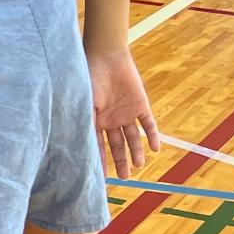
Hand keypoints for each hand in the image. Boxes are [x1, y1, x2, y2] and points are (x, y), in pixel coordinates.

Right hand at [87, 45, 160, 178]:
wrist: (106, 56)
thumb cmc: (89, 78)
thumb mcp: (84, 104)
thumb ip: (84, 123)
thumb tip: (79, 146)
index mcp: (95, 121)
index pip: (98, 145)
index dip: (100, 160)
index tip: (101, 176)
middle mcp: (111, 120)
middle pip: (117, 145)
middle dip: (120, 161)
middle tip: (124, 177)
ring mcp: (126, 113)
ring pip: (133, 137)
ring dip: (136, 151)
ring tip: (138, 165)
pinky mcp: (140, 105)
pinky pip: (148, 123)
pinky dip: (152, 135)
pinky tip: (155, 148)